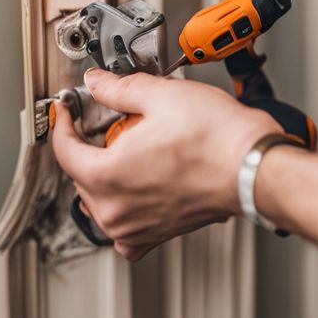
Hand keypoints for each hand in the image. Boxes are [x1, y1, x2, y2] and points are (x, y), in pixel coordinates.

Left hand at [51, 68, 278, 259]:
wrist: (254, 168)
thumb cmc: (217, 139)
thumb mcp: (160, 96)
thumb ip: (118, 89)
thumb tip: (99, 82)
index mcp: (106, 177)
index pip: (64, 150)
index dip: (62, 122)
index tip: (66, 109)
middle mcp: (116, 211)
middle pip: (81, 175)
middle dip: (88, 147)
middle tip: (103, 122)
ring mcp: (136, 228)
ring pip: (101, 200)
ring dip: (105, 175)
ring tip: (128, 148)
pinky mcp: (157, 234)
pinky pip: (125, 227)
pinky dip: (124, 207)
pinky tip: (137, 186)